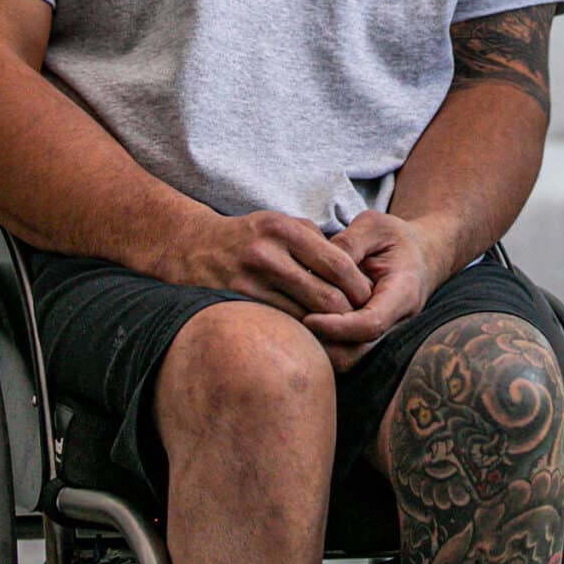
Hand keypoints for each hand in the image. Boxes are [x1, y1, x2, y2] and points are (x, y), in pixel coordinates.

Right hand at [151, 211, 372, 320]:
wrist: (192, 247)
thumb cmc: (249, 237)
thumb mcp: (280, 224)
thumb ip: (315, 241)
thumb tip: (355, 269)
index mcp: (284, 229)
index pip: (338, 264)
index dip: (360, 287)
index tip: (370, 299)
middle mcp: (267, 254)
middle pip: (326, 297)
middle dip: (350, 315)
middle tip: (361, 324)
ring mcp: (249, 283)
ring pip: (305, 318)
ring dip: (328, 331)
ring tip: (342, 337)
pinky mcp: (237, 305)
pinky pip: (281, 327)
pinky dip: (301, 335)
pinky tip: (311, 340)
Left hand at [303, 212, 448, 370]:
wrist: (420, 256)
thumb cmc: (395, 239)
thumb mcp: (374, 226)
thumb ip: (349, 242)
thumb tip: (318, 264)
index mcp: (403, 294)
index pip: (370, 324)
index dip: (337, 327)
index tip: (308, 318)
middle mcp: (396, 323)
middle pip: (356, 354)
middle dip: (322, 345)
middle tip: (290, 326)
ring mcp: (384, 336)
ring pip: (348, 361)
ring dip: (319, 348)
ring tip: (291, 326)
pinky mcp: (369, 340)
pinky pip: (344, 354)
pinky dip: (321, 344)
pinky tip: (299, 324)